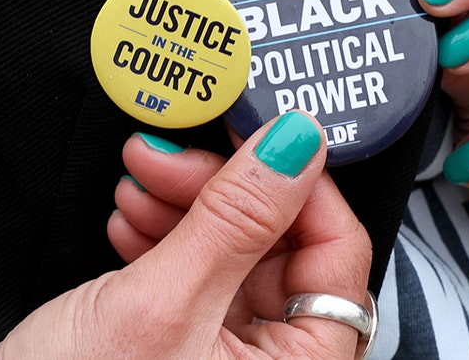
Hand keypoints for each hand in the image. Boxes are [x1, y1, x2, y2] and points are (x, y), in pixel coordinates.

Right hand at [0, 111, 372, 358]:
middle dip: (222, 189)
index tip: (255, 131)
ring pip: (235, 253)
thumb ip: (235, 219)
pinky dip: (165, 239)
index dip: (298, 181)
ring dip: (185, 207)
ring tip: (138, 185)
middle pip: (281, 244)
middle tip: (170, 156)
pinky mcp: (187, 346)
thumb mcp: (161, 302)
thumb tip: (295, 143)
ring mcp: (229, 356)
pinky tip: (130, 220)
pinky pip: (197, 275)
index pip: (337, 249)